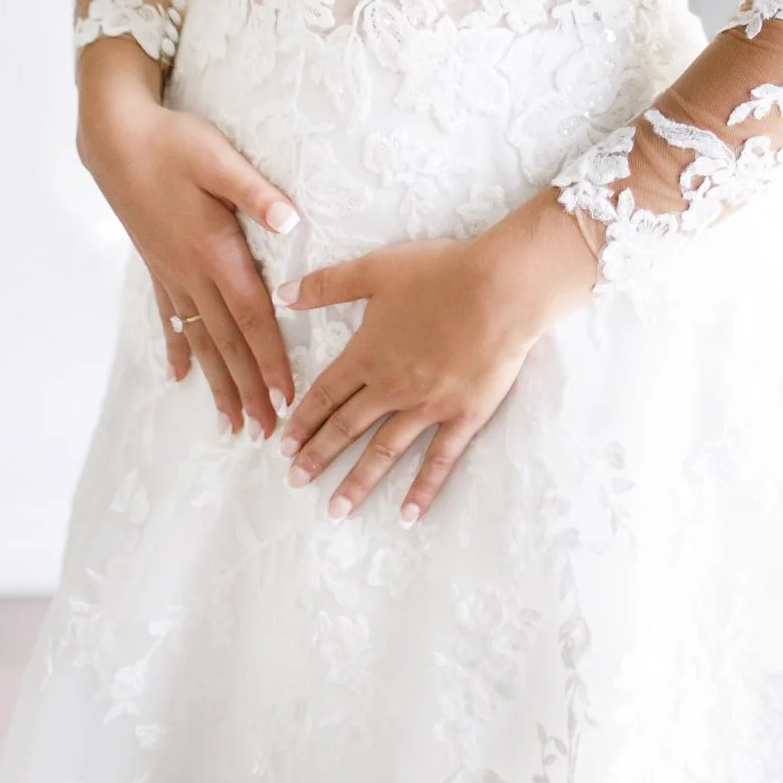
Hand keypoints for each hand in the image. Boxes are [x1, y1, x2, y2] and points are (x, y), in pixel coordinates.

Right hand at [76, 56, 300, 437]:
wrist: (116, 137)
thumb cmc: (173, 142)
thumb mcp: (219, 159)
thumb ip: (256, 193)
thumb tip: (290, 222)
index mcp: (214, 250)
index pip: (251, 317)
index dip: (270, 359)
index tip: (286, 397)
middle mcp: (191, 272)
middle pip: (227, 341)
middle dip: (248, 388)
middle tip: (265, 431)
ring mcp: (170, 273)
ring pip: (199, 339)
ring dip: (217, 381)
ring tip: (229, 421)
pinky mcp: (157, 265)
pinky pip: (169, 316)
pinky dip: (176, 348)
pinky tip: (178, 376)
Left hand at [276, 190, 598, 520]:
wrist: (500, 290)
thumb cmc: (440, 273)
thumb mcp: (376, 269)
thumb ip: (327, 284)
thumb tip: (282, 294)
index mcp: (367, 355)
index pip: (325, 395)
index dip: (303, 421)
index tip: (283, 446)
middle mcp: (391, 388)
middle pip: (346, 428)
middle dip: (318, 456)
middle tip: (295, 481)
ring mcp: (427, 406)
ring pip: (384, 451)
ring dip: (358, 482)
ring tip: (337, 509)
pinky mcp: (463, 415)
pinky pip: (439, 459)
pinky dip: (423, 488)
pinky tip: (408, 513)